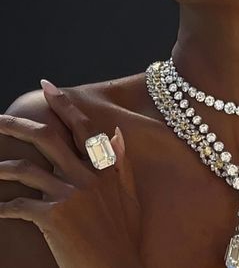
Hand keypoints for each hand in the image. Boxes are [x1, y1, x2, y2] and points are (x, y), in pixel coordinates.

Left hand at [0, 79, 141, 267]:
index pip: (82, 127)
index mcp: (104, 167)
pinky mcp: (53, 217)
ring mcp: (69, 194)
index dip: (64, 105)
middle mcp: (86, 175)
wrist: (117, 267)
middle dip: (18, 125)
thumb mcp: (129, 193)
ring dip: (1, 166)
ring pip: (25, 169)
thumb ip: (120, 161)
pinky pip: (18, 205)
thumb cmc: (124, 233)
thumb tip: (115, 132)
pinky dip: (2, 206)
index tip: (46, 86)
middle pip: (47, 139)